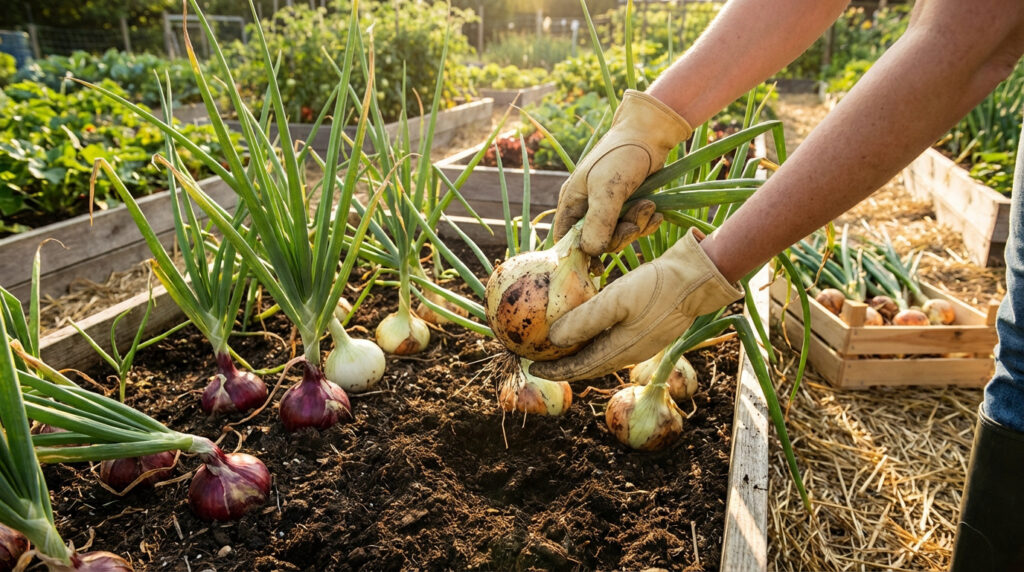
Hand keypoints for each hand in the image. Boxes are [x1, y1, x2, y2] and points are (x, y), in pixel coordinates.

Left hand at [529, 230, 742, 381]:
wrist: (699, 276)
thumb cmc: (658, 286)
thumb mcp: (617, 299)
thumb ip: (585, 320)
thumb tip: (554, 339)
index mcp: (622, 351)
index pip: (581, 369)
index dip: (556, 370)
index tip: (532, 367)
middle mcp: (631, 352)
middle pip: (590, 366)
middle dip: (564, 365)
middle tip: (540, 359)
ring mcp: (641, 341)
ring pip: (602, 353)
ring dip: (579, 353)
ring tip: (559, 346)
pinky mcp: (648, 327)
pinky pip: (613, 340)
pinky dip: (594, 338)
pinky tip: (587, 325)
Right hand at [552, 90, 692, 255]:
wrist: (650, 133)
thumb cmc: (622, 155)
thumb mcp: (608, 188)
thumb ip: (599, 222)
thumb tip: (591, 252)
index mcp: (572, 203)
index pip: (566, 241)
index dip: (580, 256)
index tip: (598, 267)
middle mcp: (587, 208)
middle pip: (597, 242)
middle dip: (619, 236)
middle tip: (634, 223)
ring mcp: (609, 208)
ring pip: (619, 236)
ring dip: (636, 226)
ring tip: (648, 207)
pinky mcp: (628, 206)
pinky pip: (635, 228)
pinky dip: (646, 223)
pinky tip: (656, 213)